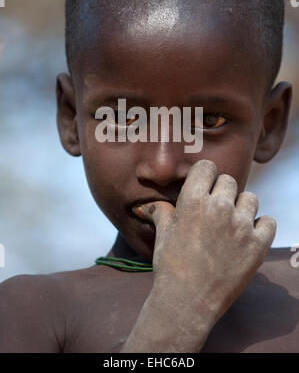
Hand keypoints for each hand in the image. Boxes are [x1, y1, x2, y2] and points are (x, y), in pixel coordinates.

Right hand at [133, 159, 275, 319]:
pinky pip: (268, 221)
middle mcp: (219, 207)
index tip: (204, 186)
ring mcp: (241, 226)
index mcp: (193, 200)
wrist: (186, 302)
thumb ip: (161, 212)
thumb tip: (147, 205)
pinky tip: (248, 235)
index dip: (205, 176)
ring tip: (231, 224)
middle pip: (229, 181)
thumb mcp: (163, 234)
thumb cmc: (170, 266)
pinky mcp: (258, 245)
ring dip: (241, 207)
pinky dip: (261, 226)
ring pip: (250, 198)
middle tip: (215, 211)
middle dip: (221, 192)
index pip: (207, 167)